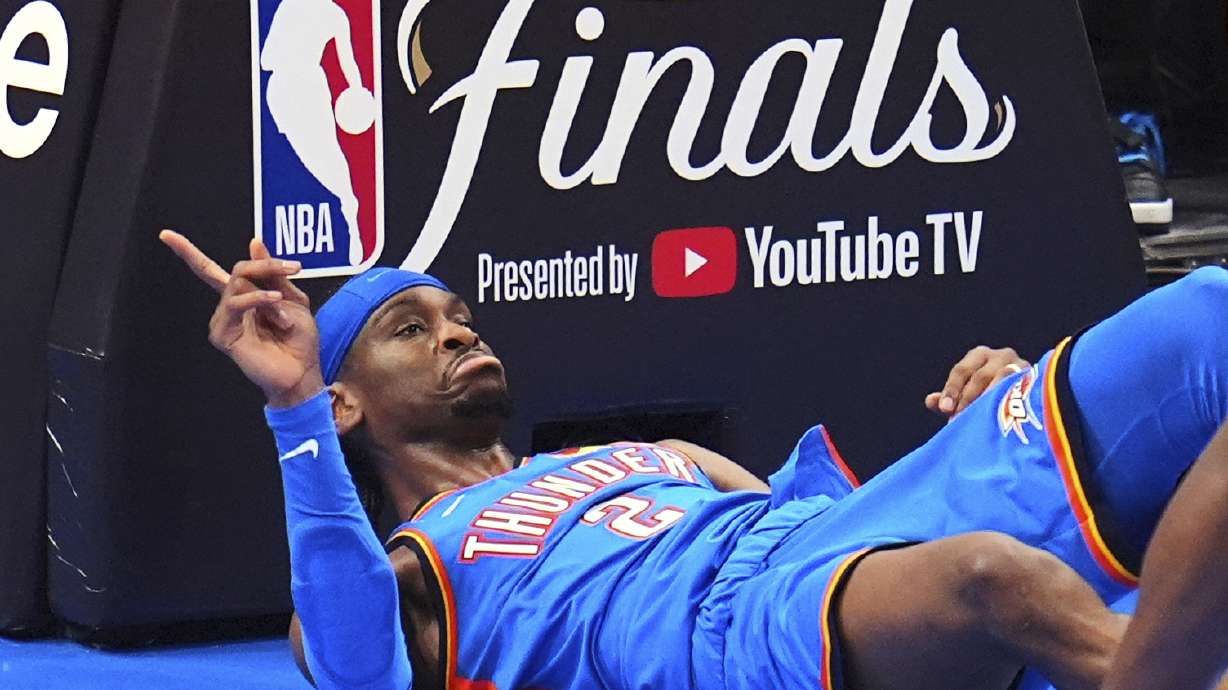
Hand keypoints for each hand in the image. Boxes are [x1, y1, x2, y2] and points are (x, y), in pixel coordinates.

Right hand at [160, 230, 323, 407]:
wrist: (302, 371)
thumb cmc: (299, 340)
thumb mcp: (294, 300)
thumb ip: (274, 274)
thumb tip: (254, 242)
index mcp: (244, 297)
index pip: (210, 271)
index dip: (187, 252)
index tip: (165, 234)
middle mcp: (230, 307)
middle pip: (237, 270)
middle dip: (266, 265)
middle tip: (294, 267)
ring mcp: (224, 321)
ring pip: (237, 284)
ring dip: (269, 292)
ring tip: (284, 310)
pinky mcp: (223, 334)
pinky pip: (235, 304)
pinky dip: (258, 298)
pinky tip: (274, 301)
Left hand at [925, 346, 1029, 418]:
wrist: (1031, 393)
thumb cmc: (989, 392)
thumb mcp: (967, 394)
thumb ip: (949, 398)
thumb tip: (930, 401)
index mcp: (980, 355)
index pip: (961, 370)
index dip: (952, 390)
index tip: (945, 409)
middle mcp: (1002, 355)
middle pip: (980, 377)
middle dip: (968, 400)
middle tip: (959, 422)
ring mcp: (1022, 365)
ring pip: (1002, 382)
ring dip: (988, 403)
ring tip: (978, 422)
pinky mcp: (1038, 380)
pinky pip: (1022, 391)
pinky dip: (1010, 403)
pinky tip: (1002, 418)